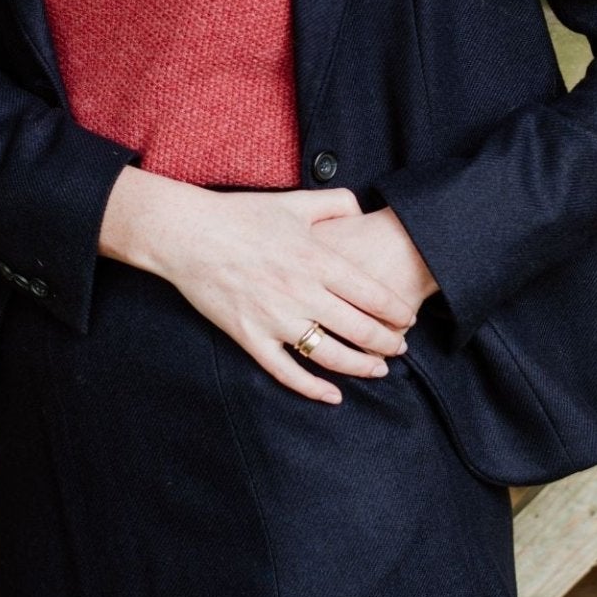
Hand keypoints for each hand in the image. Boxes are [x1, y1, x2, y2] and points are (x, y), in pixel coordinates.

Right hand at [99, 170, 419, 403]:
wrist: (187, 234)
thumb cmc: (241, 215)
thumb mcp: (294, 201)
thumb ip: (335, 202)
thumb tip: (363, 209)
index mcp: (316, 259)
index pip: (373, 294)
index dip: (398, 312)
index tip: (409, 318)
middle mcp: (301, 292)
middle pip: (360, 329)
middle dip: (389, 342)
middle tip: (402, 347)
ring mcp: (275, 319)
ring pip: (331, 355)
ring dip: (362, 366)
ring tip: (380, 369)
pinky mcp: (250, 337)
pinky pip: (286, 371)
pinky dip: (313, 388)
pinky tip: (333, 395)